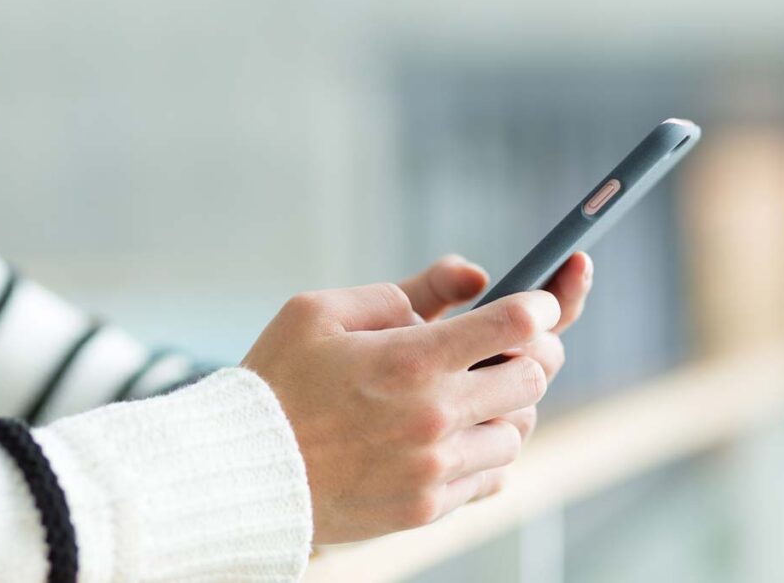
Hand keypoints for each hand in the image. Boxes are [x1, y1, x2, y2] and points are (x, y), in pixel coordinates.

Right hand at [241, 253, 591, 542]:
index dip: (540, 303)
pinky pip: (494, 476)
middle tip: (505, 345)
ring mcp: (434, 469)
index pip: (513, 323)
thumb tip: (474, 277)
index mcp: (409, 360)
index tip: (537, 301)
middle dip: (528, 353)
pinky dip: (487, 449)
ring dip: (504, 405)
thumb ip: (404, 290)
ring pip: (518, 430)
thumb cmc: (277, 383)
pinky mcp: (427, 507)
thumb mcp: (321, 312)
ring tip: (467, 392)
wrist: (243, 472)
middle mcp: (432, 417)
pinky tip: (455, 433)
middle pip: (532, 377)